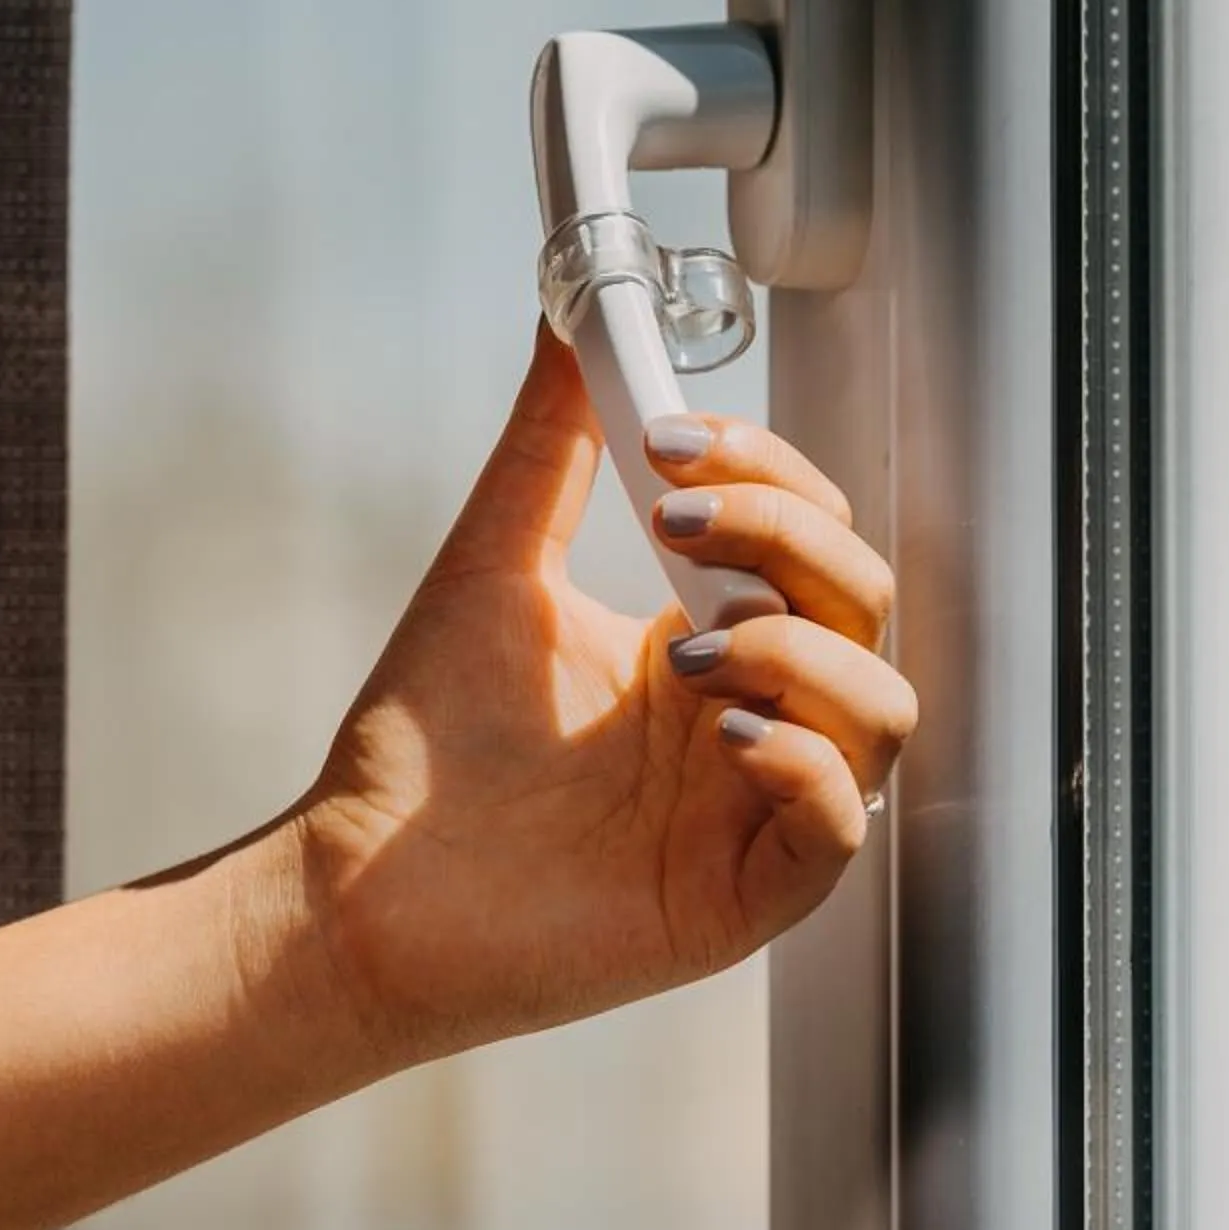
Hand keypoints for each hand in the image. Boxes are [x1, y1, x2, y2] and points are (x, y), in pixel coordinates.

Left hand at [286, 321, 910, 1065]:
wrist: (349, 889)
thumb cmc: (415, 753)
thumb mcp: (495, 566)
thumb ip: (550, 449)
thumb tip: (565, 329)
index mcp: (708, 646)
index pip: (810, 540)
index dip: (771, 478)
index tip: (669, 440)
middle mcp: (749, 721)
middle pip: (862, 603)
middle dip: (789, 538)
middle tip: (676, 520)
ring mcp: (753, 811)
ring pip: (879, 711)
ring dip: (804, 650)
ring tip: (687, 650)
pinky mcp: (740, 901)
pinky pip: (839, 829)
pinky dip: (810, 766)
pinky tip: (728, 733)